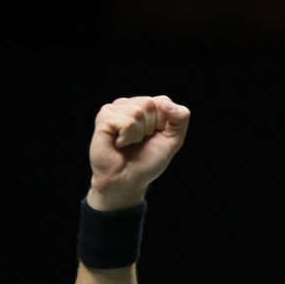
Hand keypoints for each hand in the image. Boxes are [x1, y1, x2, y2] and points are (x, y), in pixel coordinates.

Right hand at [87, 95, 190, 210]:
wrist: (127, 182)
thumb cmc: (147, 162)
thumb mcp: (172, 140)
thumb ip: (180, 118)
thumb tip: (166, 103)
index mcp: (145, 107)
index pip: (163, 101)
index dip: (162, 124)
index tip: (153, 137)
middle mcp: (129, 104)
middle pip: (150, 104)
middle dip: (149, 128)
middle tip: (138, 142)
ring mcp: (114, 109)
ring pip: (137, 112)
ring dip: (137, 135)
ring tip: (128, 143)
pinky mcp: (104, 118)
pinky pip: (126, 121)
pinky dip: (127, 138)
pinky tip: (119, 144)